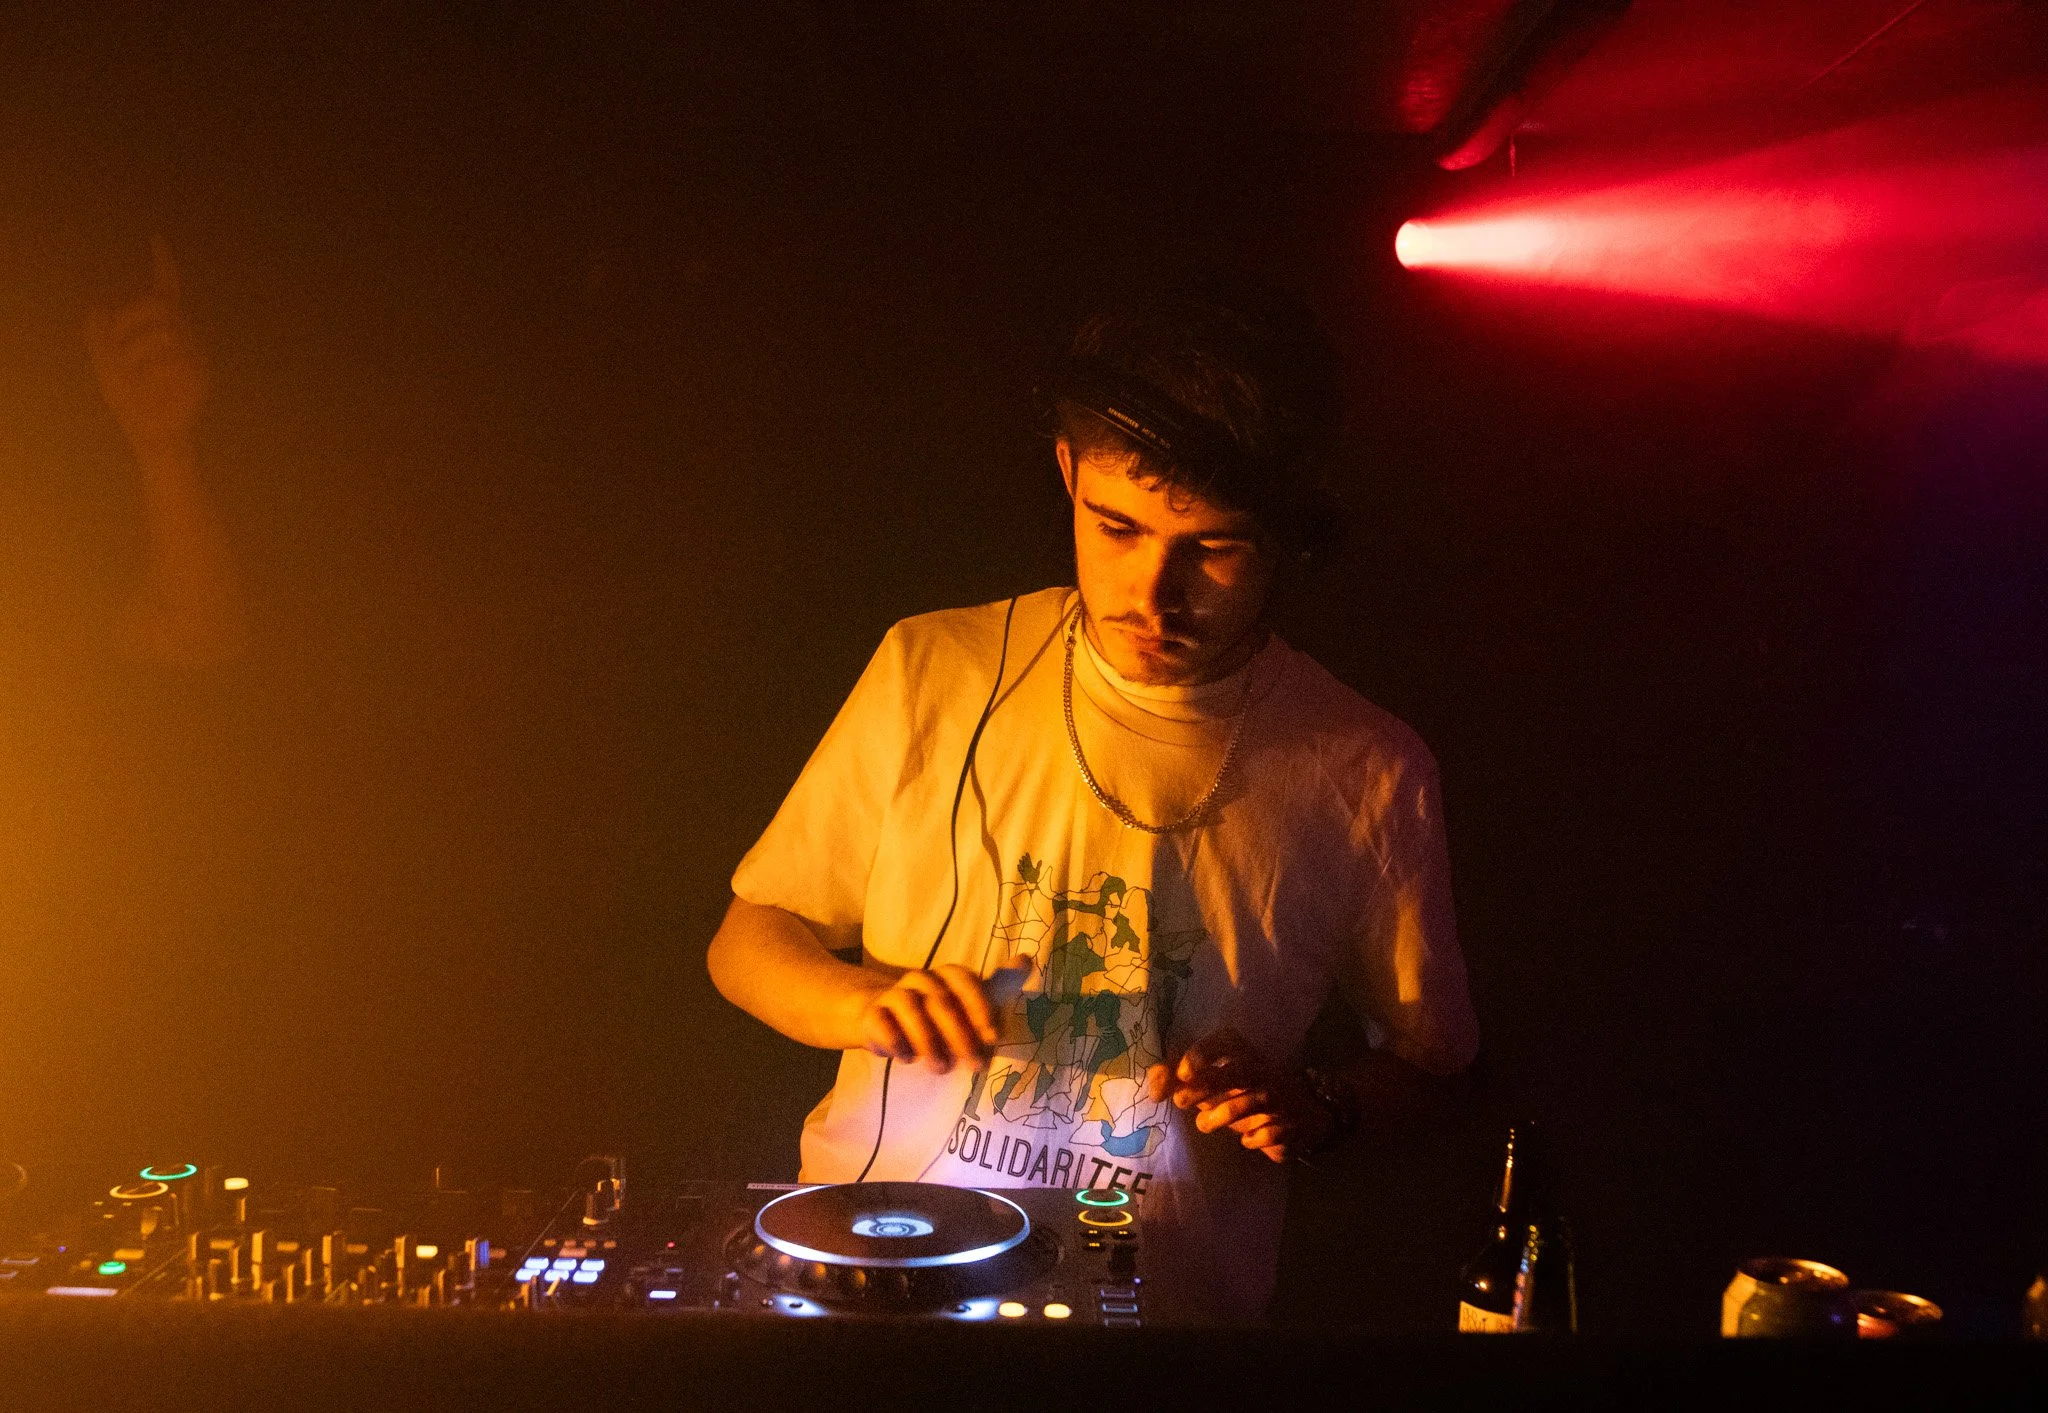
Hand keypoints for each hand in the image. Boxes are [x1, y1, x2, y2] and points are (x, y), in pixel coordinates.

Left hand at [84, 236, 210, 456]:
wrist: (150, 434)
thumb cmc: (129, 399)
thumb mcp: (103, 361)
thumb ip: (98, 331)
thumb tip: (98, 305)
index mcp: (160, 330)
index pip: (165, 290)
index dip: (162, 264)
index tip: (157, 238)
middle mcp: (182, 336)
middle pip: (156, 304)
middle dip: (127, 320)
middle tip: (115, 345)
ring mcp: (194, 354)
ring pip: (161, 331)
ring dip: (134, 353)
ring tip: (134, 376)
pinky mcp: (202, 374)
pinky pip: (171, 359)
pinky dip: (151, 374)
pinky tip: (153, 389)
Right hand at [856, 964, 997, 1073]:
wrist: (878, 1016)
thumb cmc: (931, 1014)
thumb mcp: (964, 1003)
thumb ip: (995, 989)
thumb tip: (1027, 960)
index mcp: (946, 976)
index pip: (965, 980)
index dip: (980, 1006)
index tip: (993, 1036)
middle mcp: (920, 980)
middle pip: (941, 1001)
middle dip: (960, 1036)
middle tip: (973, 1066)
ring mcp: (893, 995)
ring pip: (910, 1007)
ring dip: (928, 1041)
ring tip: (941, 1068)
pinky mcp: (872, 1014)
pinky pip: (880, 1022)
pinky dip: (894, 1041)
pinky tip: (906, 1058)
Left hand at [1145, 1027, 1332, 1163]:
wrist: (1301, 1113)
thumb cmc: (1243, 1090)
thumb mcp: (1213, 1079)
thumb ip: (1180, 1079)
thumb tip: (1153, 1085)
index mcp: (1242, 1052)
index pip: (1225, 1041)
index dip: (1203, 1052)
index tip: (1183, 1071)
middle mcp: (1262, 1070)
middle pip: (1237, 1072)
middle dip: (1206, 1087)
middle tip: (1179, 1101)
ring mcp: (1278, 1097)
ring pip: (1250, 1103)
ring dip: (1222, 1116)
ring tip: (1203, 1125)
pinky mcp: (1289, 1124)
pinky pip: (1270, 1132)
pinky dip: (1255, 1138)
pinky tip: (1247, 1140)